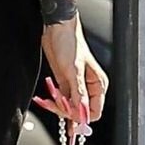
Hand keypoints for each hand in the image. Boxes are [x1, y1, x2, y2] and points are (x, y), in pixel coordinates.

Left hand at [37, 16, 108, 141]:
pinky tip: (46, 102)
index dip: (81, 116)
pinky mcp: (65, 83)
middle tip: (55, 103)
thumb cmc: (70, 43)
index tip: (69, 115)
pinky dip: (53, 102)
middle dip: (66, 110)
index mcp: (98, 84)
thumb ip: (79, 93)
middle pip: (79, 112)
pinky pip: (61, 100)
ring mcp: (76, 86)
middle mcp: (89, 87)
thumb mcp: (74, 70)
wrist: (57, 28)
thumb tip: (82, 112)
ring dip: (57, 106)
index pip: (94, 112)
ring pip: (68, 107)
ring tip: (48, 99)